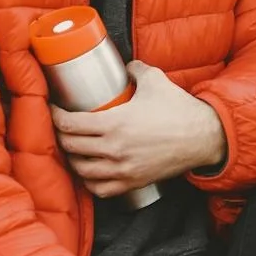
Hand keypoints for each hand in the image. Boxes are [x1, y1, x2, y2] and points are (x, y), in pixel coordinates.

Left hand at [52, 62, 227, 197]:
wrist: (203, 138)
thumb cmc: (179, 109)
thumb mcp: (154, 79)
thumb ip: (134, 69)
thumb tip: (125, 66)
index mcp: (113, 124)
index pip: (68, 124)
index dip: (54, 115)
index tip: (53, 109)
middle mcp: (113, 150)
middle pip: (70, 147)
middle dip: (60, 135)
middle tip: (61, 126)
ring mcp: (122, 170)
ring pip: (81, 170)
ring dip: (73, 159)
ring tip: (73, 148)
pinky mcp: (132, 182)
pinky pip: (100, 189)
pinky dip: (89, 181)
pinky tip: (89, 171)